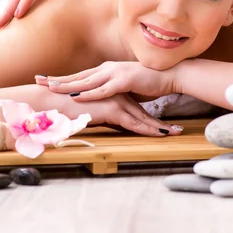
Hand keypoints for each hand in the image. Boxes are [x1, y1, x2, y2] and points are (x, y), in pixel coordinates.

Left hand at [35, 61, 174, 101]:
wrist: (169, 75)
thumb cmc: (149, 82)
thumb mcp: (126, 88)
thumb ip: (112, 92)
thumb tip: (102, 100)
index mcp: (106, 70)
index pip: (79, 76)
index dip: (61, 79)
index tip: (44, 80)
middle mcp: (107, 69)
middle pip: (77, 76)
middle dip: (57, 79)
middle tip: (38, 81)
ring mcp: (115, 73)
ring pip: (86, 81)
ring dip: (67, 85)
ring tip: (51, 89)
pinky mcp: (124, 81)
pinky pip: (103, 89)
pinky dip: (89, 93)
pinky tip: (77, 96)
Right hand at [50, 91, 182, 136]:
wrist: (54, 102)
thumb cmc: (67, 109)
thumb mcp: (91, 112)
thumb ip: (104, 116)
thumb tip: (111, 125)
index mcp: (113, 97)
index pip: (136, 110)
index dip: (151, 120)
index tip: (165, 128)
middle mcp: (118, 97)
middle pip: (143, 113)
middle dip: (160, 123)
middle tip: (178, 131)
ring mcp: (116, 101)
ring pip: (142, 117)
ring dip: (159, 127)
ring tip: (174, 134)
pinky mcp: (112, 109)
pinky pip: (133, 122)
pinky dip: (147, 130)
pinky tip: (159, 135)